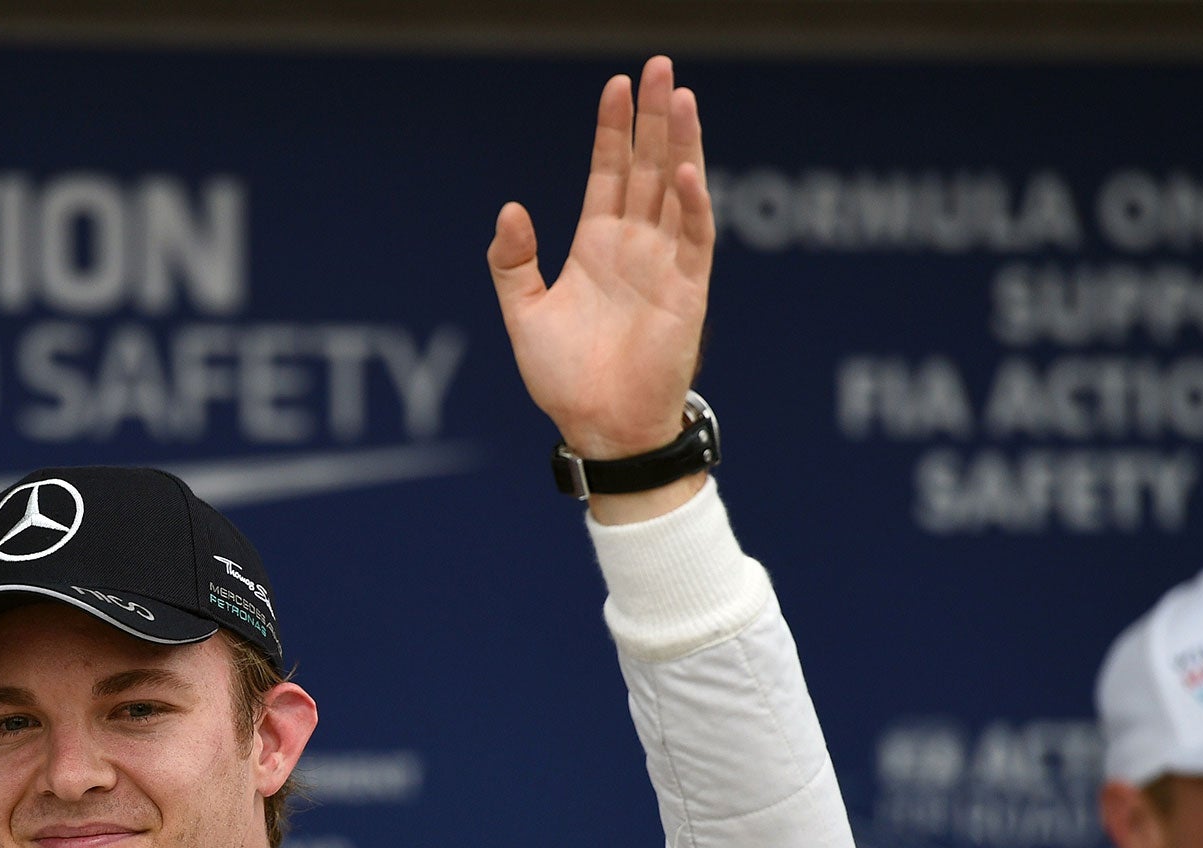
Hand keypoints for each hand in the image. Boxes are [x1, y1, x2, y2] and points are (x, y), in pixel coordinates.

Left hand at [488, 57, 712, 471]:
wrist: (599, 426)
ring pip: (676, 190)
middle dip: (652, 118)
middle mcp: (635, 246)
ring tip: (680, 96)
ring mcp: (665, 263)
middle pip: (648, 167)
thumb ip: (512, 262)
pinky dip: (691, 205)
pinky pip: (694, 239)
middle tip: (658, 66)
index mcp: (598, 246)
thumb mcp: (524, 314)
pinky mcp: (688, 290)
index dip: (611, 130)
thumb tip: (509, 208)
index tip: (614, 85)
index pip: (609, 172)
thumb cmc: (564, 379)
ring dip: (680, 144)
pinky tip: (685, 170)